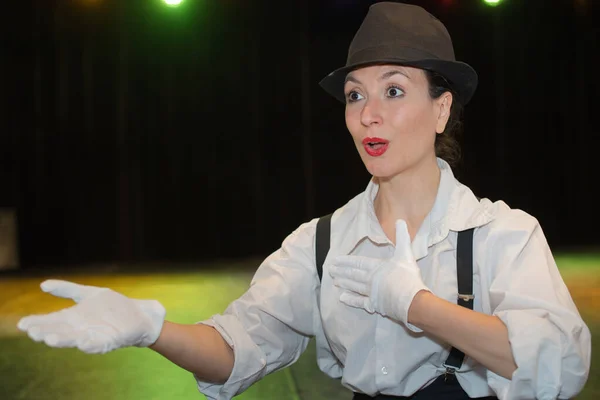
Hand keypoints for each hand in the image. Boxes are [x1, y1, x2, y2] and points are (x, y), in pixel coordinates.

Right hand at [17, 280, 165, 353]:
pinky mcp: (111, 340)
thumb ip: (67, 290)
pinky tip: (83, 342)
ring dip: (64, 340)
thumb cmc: (113, 306)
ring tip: (51, 339)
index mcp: (74, 318)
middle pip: (60, 332)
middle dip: (47, 333)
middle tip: (33, 332)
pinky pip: (98, 345)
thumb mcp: (89, 294)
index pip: (51, 321)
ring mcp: (95, 335)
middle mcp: (81, 329)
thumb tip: (42, 285)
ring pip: (76, 340)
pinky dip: (91, 345)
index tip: (22, 324)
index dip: (37, 323)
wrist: (139, 315)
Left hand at [329, 219, 429, 325]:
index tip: (335, 260)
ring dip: (344, 283)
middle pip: (353, 274)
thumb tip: (400, 220)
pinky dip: (351, 300)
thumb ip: (402, 237)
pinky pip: (360, 302)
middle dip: (341, 271)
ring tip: (335, 282)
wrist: (412, 299)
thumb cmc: (408, 276)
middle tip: (330, 270)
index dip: (346, 261)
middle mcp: (370, 279)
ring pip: (354, 287)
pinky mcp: (374, 304)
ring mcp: (370, 292)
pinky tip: (342, 298)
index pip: (358, 262)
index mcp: (376, 266)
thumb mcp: (406, 253)